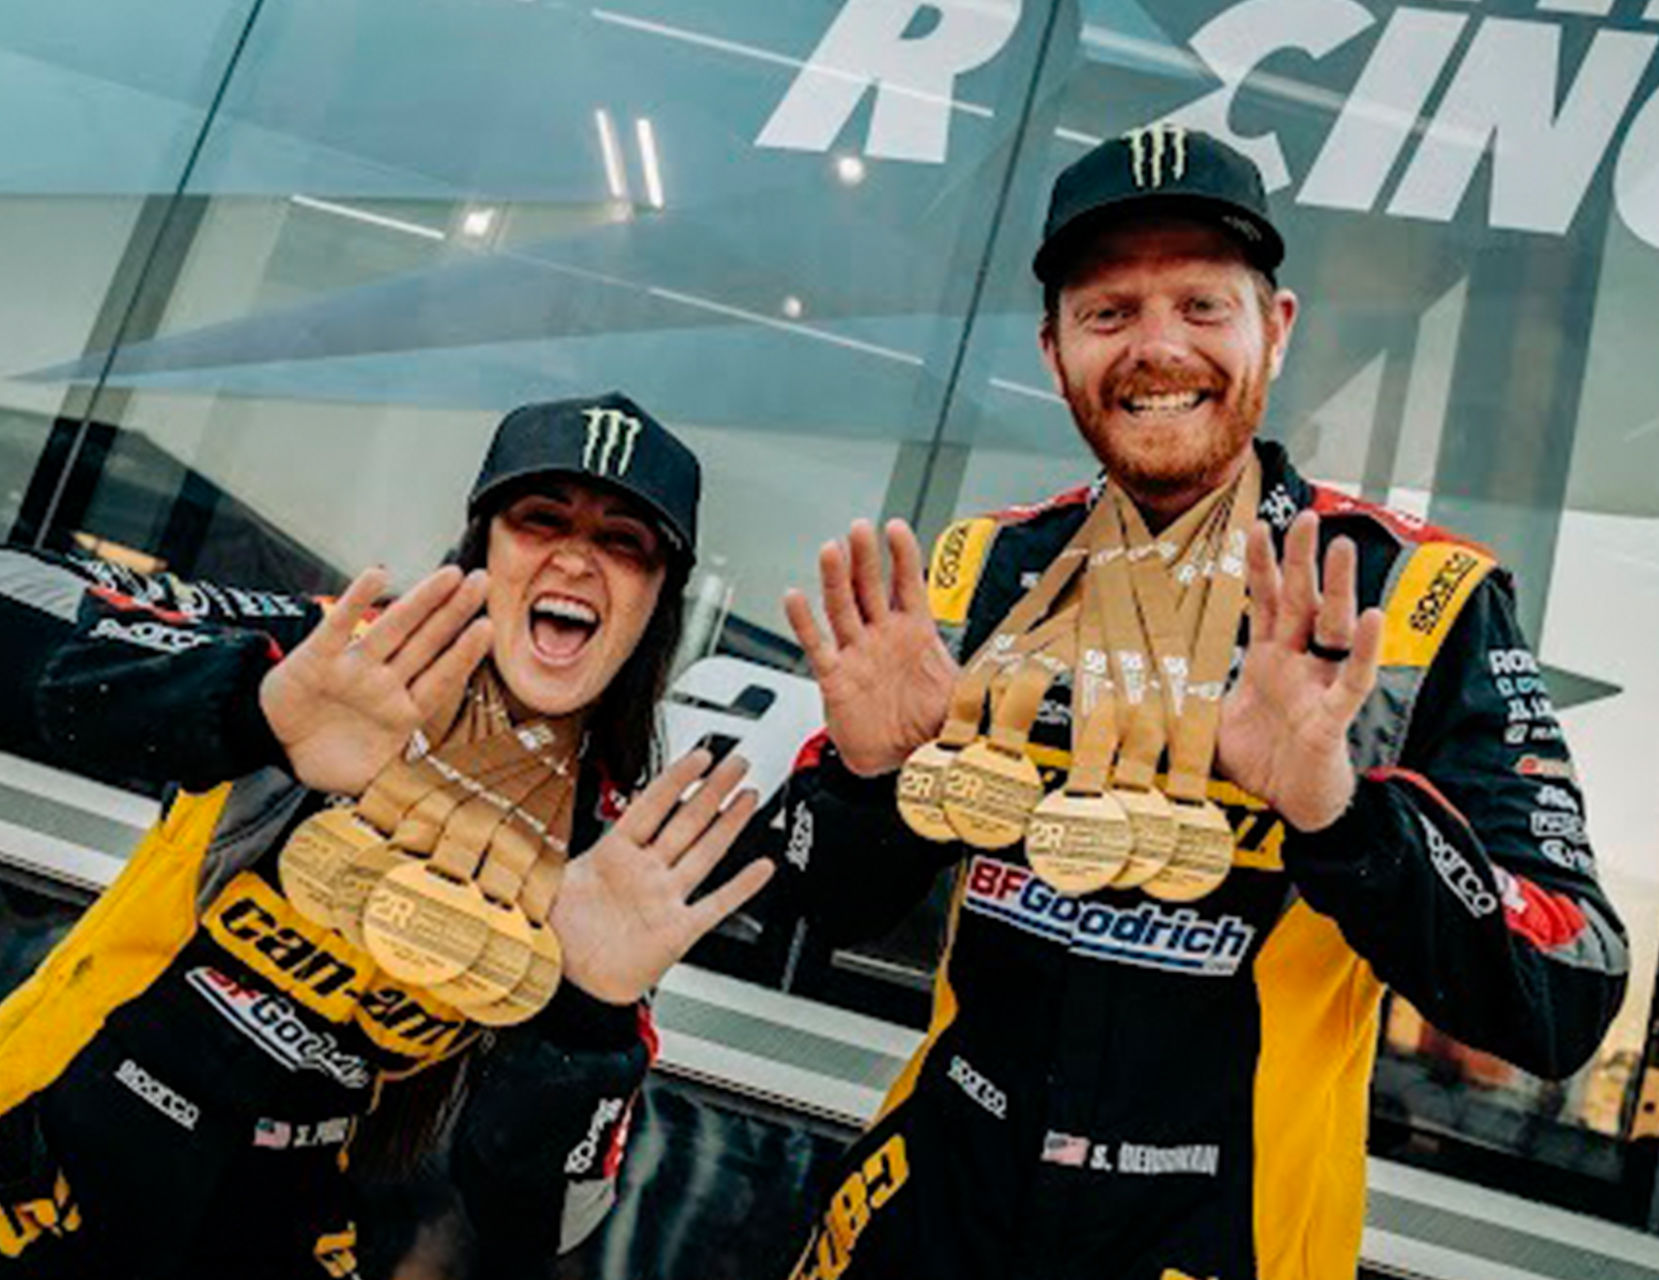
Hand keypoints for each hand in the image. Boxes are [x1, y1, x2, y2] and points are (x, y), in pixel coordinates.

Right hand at [259, 565, 492, 794]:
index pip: (441, 678)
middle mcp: (383, 683)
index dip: (463, 655)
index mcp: (402, 710)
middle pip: (426, 643)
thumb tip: (431, 811)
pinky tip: (378, 576)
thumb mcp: (372, 778)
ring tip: (450, 575)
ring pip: (393, 629)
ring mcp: (353, 669)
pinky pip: (339, 627)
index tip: (488, 629)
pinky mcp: (317, 659)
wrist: (277, 747)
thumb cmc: (330, 756)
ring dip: (421, 601)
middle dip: (454, 613)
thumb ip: (402, 787)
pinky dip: (356, 602)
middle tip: (482, 582)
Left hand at [551, 749, 772, 1004]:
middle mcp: (645, 873)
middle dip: (713, 790)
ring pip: (704, 852)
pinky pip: (714, 904)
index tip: (698, 756)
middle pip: (687, 821)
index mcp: (614, 856)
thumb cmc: (558, 937)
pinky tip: (760, 868)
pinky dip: (740, 887)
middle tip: (737, 764)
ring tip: (749, 796)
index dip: (676, 779)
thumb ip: (544, 855)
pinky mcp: (677, 930)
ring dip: (728, 824)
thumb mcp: (545, 886)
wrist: (568, 986)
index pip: (651, 806)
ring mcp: (664, 898)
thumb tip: (521, 830)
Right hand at [783, 519, 958, 776]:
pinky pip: (818, 646)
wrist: (906, 760)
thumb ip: (982, 678)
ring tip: (831, 551)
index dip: (903, 556)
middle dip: (866, 558)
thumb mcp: (964, 695)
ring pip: (843, 608)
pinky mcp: (836, 678)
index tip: (896, 528)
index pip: (907, 585)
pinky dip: (805, 622)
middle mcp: (883, 638)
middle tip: (860, 530)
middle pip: (870, 588)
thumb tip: (1014, 674)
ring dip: (836, 579)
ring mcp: (858, 654)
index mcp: (915, 635)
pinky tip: (795, 598)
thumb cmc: (930, 725)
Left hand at [1216, 512, 1383, 831]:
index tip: (1255, 525)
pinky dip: (1364, 650)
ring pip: (1333, 626)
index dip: (1260, 566)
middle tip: (1305, 516)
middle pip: (1301, 601)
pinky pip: (1353, 679)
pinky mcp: (1334, 717)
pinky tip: (1373, 618)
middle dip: (1301, 559)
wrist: (1288, 809)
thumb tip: (1138, 684)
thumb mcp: (1212, 723)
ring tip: (1342, 547)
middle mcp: (1297, 664)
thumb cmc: (1259, 763)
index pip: (1265, 602)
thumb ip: (1187, 697)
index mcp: (1268, 660)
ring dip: (1339, 587)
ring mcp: (1318, 686)